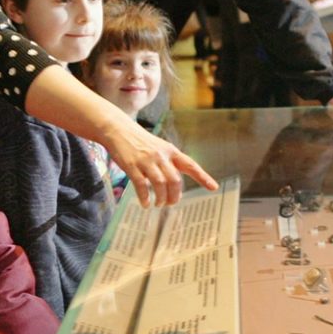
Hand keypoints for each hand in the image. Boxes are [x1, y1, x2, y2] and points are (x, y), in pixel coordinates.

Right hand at [103, 120, 217, 207]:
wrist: (118, 129)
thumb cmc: (140, 142)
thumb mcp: (159, 148)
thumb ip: (168, 163)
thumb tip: (175, 184)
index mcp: (170, 151)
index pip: (190, 165)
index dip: (203, 177)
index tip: (213, 187)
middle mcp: (161, 155)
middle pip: (175, 180)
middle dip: (175, 196)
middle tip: (171, 203)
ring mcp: (146, 160)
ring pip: (160, 184)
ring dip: (162, 198)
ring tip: (159, 204)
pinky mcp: (132, 166)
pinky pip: (141, 186)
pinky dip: (145, 198)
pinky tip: (146, 203)